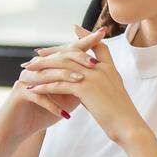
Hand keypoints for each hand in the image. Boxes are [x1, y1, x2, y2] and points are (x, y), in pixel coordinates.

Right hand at [0, 25, 107, 142]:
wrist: (19, 128)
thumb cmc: (44, 112)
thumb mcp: (67, 98)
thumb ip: (80, 85)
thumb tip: (101, 75)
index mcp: (49, 65)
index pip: (69, 50)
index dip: (85, 42)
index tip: (102, 33)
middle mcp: (37, 67)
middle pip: (59, 58)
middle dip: (77, 58)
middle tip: (94, 63)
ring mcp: (27, 79)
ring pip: (48, 74)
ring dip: (65, 78)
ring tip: (80, 83)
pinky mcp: (20, 93)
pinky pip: (38, 96)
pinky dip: (52, 105)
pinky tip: (64, 114)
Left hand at [19, 23, 146, 144]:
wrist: (129, 127)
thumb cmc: (121, 116)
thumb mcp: (113, 95)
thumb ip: (100, 86)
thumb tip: (85, 87)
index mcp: (110, 69)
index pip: (98, 45)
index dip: (87, 36)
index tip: (74, 29)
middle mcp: (102, 69)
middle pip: (72, 53)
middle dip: (53, 53)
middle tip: (37, 54)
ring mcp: (94, 77)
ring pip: (62, 67)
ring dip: (43, 69)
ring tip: (28, 71)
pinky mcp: (85, 89)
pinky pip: (59, 85)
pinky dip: (44, 87)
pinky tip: (32, 90)